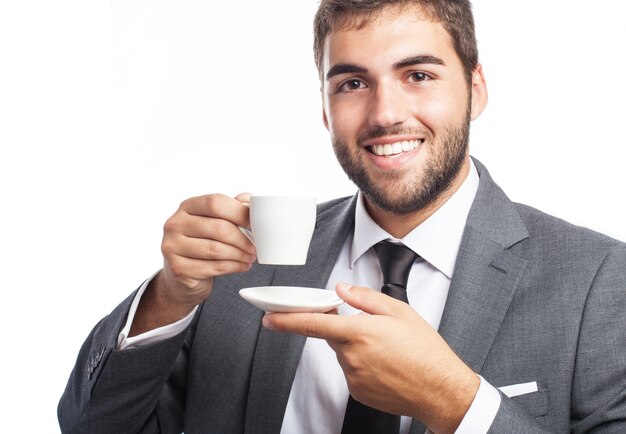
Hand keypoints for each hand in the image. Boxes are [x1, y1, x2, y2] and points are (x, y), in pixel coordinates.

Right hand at [130, 193, 255, 334]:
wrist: (182, 275)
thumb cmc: (202, 243)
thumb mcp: (213, 221)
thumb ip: (231, 208)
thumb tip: (249, 200)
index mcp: (187, 207)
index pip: (216, 202)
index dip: (239, 212)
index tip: (255, 223)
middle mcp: (175, 224)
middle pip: (219, 227)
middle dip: (243, 239)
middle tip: (255, 247)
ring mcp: (173, 246)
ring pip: (217, 249)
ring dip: (240, 254)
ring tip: (250, 257)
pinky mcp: (178, 268)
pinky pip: (215, 267)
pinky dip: (234, 267)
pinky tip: (242, 265)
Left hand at [262, 283, 479, 433]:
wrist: (441, 390)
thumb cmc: (425, 352)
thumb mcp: (400, 311)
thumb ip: (365, 298)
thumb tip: (343, 289)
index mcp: (359, 332)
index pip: (311, 324)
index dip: (285, 320)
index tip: (268, 317)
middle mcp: (352, 356)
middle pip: (332, 337)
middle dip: (345, 330)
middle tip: (375, 332)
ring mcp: (354, 377)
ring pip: (344, 355)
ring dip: (357, 349)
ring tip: (388, 351)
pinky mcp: (358, 392)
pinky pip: (352, 372)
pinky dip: (363, 365)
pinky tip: (386, 366)